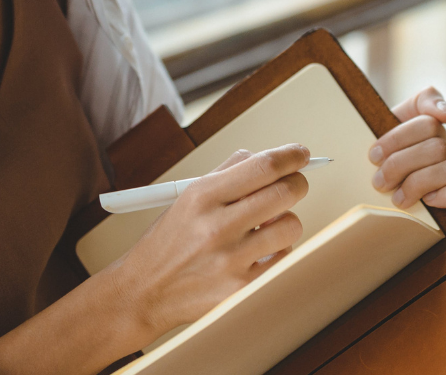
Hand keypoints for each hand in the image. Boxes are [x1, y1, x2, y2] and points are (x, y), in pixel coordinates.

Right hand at [106, 144, 311, 337]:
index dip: (291, 156)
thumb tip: (271, 156)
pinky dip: (277, 251)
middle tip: (293, 185)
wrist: (144, 291)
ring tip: (266, 226)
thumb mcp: (187, 197)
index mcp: (203, 196)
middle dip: (296, 184)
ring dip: (285, 221)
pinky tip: (258, 251)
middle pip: (285, 193)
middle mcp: (217, 227)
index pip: (263, 166)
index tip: (301, 155)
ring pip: (291, 226)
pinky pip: (284, 258)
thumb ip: (228, 172)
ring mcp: (231, 260)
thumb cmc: (170, 241)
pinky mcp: (241, 289)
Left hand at [369, 87, 445, 219]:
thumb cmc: (385, 164)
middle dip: (402, 164)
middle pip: (437, 147)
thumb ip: (420, 104)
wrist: (380, 204)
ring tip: (397, 197)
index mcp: (433, 131)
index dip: (398, 138)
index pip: (427, 122)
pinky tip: (428, 201)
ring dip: (419, 183)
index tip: (373, 155)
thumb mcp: (388, 128)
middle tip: (379, 181)